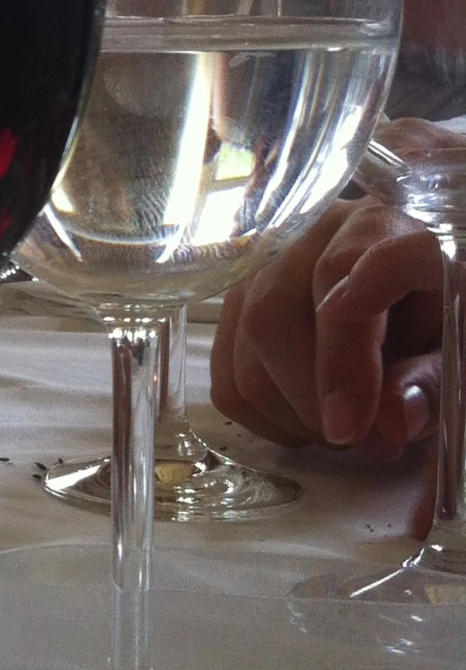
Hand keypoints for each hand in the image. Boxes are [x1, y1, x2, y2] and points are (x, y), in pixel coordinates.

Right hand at [210, 197, 443, 456]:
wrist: (403, 297)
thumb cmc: (432, 318)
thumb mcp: (454, 348)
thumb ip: (433, 381)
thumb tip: (392, 422)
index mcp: (384, 227)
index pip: (349, 266)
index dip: (344, 346)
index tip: (351, 420)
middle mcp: (312, 230)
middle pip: (275, 314)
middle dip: (314, 398)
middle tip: (366, 442)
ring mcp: (263, 264)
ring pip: (245, 349)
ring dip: (293, 413)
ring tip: (348, 429)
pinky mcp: (234, 302)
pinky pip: (226, 377)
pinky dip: (266, 418)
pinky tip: (310, 417)